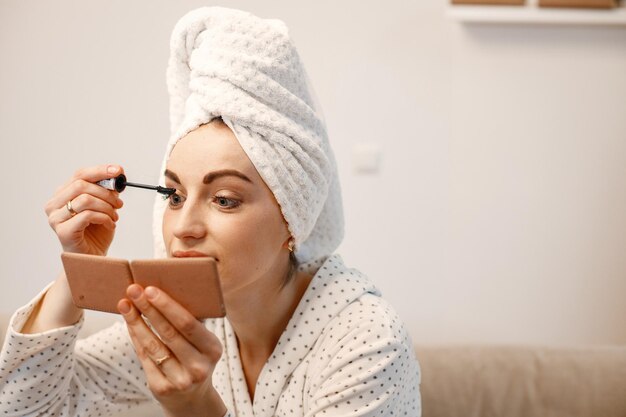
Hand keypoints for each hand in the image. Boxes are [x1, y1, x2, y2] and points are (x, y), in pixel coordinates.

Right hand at [45, 165, 123, 255]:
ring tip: (115, 216)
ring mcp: (55, 218)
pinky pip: (87, 215)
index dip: (100, 170)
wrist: (93, 258)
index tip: (118, 171)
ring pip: (85, 199)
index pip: (79, 174)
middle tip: (119, 203)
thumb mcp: (104, 207)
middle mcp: (54, 204)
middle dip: (106, 192)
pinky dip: (104, 218)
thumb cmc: (96, 232)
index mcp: (62, 194)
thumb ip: (106, 191)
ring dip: (107, 207)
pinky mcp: (63, 231)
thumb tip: (116, 175)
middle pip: (81, 185)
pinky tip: (110, 224)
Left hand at [118, 284, 226, 416]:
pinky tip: (130, 323)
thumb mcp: (203, 344)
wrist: (192, 398)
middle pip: (168, 332)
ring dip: (136, 322)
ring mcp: (179, 380)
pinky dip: (135, 337)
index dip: (167, 306)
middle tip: (134, 290)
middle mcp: (198, 366)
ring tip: (125, 304)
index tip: (151, 290)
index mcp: (212, 349)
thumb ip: (190, 324)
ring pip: (152, 345)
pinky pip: (144, 357)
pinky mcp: (161, 388)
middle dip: (148, 309)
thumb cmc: (195, 359)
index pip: (188, 324)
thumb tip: (164, 292)